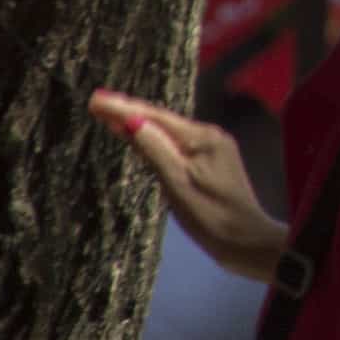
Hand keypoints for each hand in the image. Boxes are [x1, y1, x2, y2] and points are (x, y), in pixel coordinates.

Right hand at [92, 90, 284, 279]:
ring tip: (111, 114)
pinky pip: (176, 146)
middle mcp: (209, 136)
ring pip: (168, 133)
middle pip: (162, 121)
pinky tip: (141, 139)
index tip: (95, 98)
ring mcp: (212, 150)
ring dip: (140, 123)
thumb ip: (154, 149)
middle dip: (129, 111)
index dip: (123, 107)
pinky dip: (154, 140)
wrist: (244, 241)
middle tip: (97, 101)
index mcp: (202, 137)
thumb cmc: (209, 214)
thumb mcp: (177, 181)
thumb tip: (131, 119)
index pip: (155, 116)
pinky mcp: (210, 165)